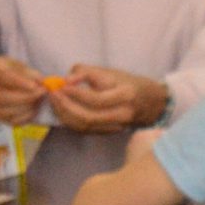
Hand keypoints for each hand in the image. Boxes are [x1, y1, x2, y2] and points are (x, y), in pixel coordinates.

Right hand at [0, 56, 47, 123]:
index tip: (36, 86)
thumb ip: (28, 72)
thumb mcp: (15, 65)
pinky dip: (25, 117)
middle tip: (41, 94)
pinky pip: (10, 121)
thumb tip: (41, 82)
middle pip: (2, 97)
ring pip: (6, 112)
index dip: (19, 83)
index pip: (1, 76)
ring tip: (38, 101)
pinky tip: (33, 109)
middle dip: (26, 97)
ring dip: (26, 108)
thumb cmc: (4, 70)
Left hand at [51, 64, 169, 131]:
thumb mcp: (111, 72)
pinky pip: (86, 130)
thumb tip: (66, 80)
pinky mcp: (110, 132)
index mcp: (125, 96)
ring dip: (65, 115)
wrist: (151, 103)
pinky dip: (71, 121)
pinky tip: (63, 111)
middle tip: (53, 94)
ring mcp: (117, 126)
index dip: (76, 94)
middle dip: (66, 106)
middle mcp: (122, 114)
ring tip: (54, 101)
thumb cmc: (129, 83)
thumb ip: (87, 72)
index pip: (97, 99)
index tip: (61, 85)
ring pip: (85, 126)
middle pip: (89, 117)